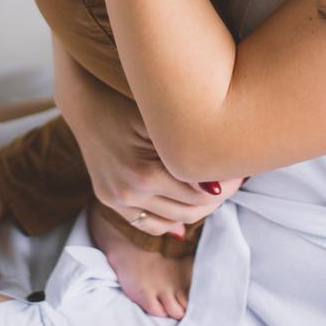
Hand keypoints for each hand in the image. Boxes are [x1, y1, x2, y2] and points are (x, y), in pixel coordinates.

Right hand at [55, 55, 237, 236]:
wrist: (85, 103)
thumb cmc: (127, 102)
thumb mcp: (160, 123)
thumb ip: (186, 152)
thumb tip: (217, 187)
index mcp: (144, 174)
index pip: (199, 196)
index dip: (225, 187)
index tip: (240, 173)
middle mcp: (127, 194)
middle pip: (188, 212)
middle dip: (215, 200)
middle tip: (231, 182)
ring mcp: (115, 200)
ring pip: (170, 223)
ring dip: (195, 211)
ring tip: (211, 191)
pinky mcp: (108, 201)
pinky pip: (147, 224)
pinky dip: (169, 220)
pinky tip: (184, 206)